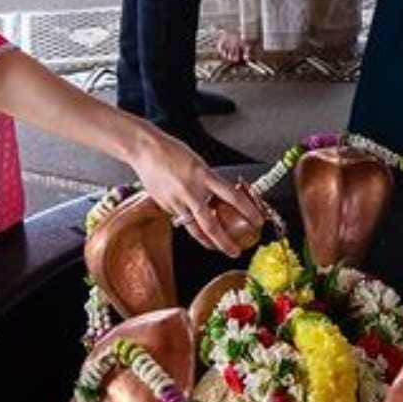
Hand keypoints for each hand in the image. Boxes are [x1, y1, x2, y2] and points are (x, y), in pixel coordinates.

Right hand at [128, 131, 266, 254]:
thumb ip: (210, 181)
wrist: (145, 150)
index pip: (233, 197)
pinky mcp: (164, 205)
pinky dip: (189, 223)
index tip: (257, 221)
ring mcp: (176, 200)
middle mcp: (190, 190)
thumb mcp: (199, 164)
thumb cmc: (171, 152)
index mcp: (203, 175)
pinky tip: (192, 224)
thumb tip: (223, 196)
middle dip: (224, 242)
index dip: (248, 211)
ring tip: (215, 247)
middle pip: (211, 224)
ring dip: (206, 241)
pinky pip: (180, 218)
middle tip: (234, 252)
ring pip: (193, 228)